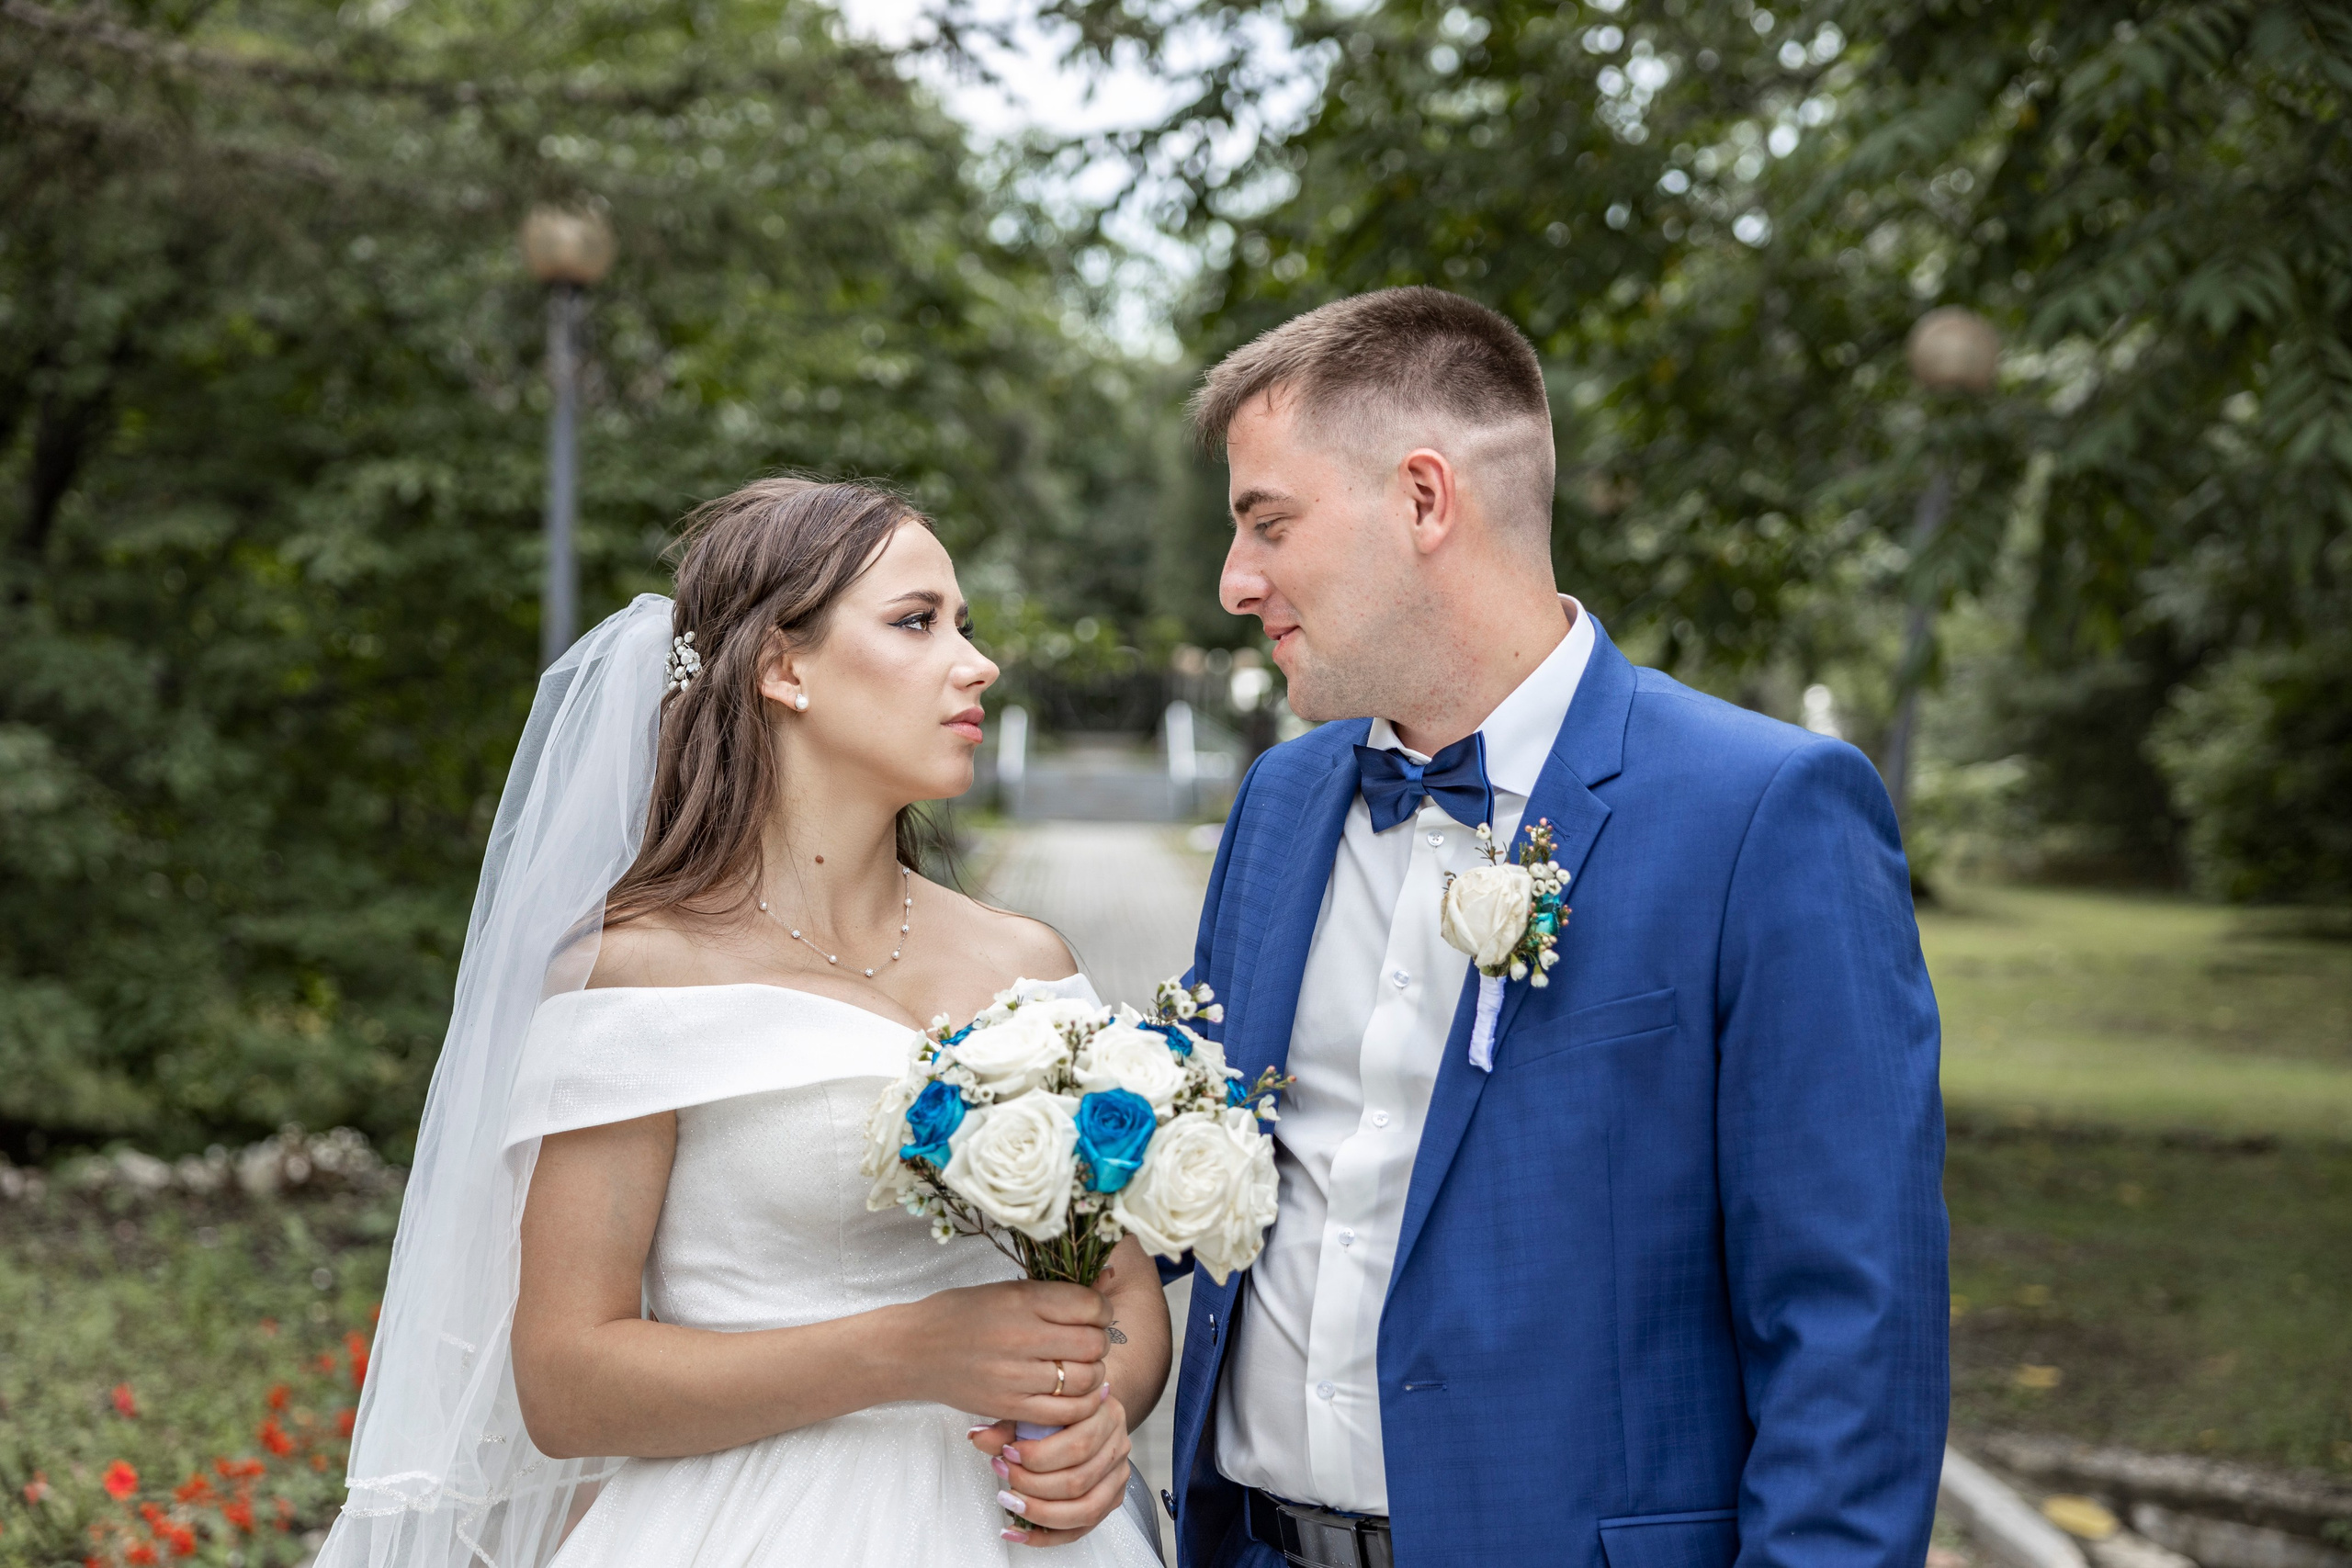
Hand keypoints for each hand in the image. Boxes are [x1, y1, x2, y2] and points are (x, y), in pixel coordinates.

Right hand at [896, 1279, 1109, 1429]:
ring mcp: (1016, 1376)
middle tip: (1087, 1341)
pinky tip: (1073, 1394)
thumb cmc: (960, 1313)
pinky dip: (1081, 1404)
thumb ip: (1053, 1294)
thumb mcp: (1007, 1289)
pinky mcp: (1009, 1406)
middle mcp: (1022, 1336)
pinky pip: (1066, 1412)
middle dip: (1099, 1342)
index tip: (1094, 1313)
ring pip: (1087, 1379)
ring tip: (1078, 1367)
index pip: (1090, 1306)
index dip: (1102, 1310)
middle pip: (1094, 1344)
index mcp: (1022, 1299)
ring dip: (1093, 1374)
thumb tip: (1104, 1286)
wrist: (913, 1350)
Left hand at [968, 1387, 1133, 1547]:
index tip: (1007, 1454)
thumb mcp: (1036, 1407)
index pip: (1077, 1445)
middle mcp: (1116, 1446)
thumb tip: (978, 1437)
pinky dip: (1046, 1537)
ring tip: (1010, 1501)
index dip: (1038, 1457)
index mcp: (1104, 1415)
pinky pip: (1080, 1530)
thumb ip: (1008, 1424)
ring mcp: (1117, 1476)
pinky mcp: (1110, 1501)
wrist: (1087, 1410)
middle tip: (1005, 1475)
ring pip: (1085, 1509)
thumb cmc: (1062, 1408)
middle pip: (1078, 1481)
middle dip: (1033, 1485)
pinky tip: (1019, 1532)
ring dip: (1040, 1512)